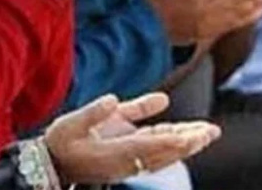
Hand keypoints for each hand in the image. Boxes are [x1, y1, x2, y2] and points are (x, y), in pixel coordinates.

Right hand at [45, 93, 220, 184]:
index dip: (173, 140)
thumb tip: (112, 100)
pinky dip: (164, 130)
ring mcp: (127, 154)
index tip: (193, 136)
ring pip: (162, 147)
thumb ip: (94, 112)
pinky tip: (174, 117)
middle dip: (189, 141)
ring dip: (185, 139)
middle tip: (211, 132)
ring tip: (207, 132)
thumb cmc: (59, 143)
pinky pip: (149, 140)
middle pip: (164, 151)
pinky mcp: (123, 147)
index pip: (150, 146)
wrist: (50, 162)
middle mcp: (127, 157)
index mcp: (115, 154)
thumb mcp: (70, 125)